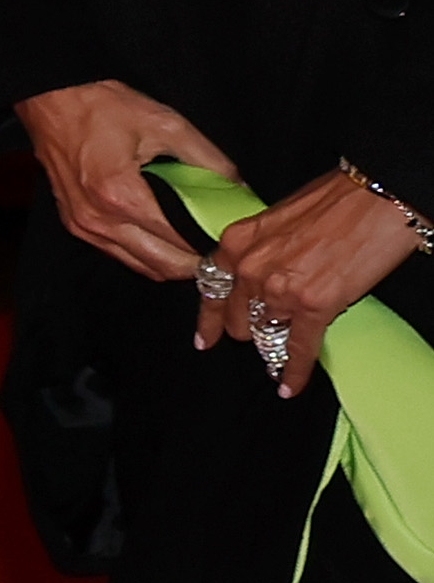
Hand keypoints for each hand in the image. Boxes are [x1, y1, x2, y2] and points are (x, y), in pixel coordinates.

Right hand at [13, 79, 240, 282]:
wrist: (52, 100)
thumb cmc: (102, 107)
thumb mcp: (166, 124)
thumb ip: (208, 160)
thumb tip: (239, 190)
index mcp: (122, 195)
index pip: (181, 243)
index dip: (212, 246)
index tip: (232, 241)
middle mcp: (99, 219)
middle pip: (163, 267)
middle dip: (197, 264)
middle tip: (218, 247)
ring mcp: (84, 226)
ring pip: (142, 267)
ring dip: (171, 262)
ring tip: (193, 242)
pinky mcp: (76, 224)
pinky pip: (120, 254)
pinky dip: (146, 253)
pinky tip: (161, 234)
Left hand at [194, 168, 424, 395]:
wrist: (377, 196)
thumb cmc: (336, 200)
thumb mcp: (278, 219)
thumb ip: (261, 248)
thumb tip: (263, 274)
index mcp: (238, 242)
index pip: (211, 289)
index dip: (210, 319)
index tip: (205, 339)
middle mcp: (250, 267)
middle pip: (237, 319)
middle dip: (251, 329)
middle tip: (267, 336)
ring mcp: (279, 289)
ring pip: (265, 335)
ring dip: (274, 347)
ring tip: (281, 359)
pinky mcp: (313, 306)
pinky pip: (297, 350)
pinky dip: (294, 372)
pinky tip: (289, 387)